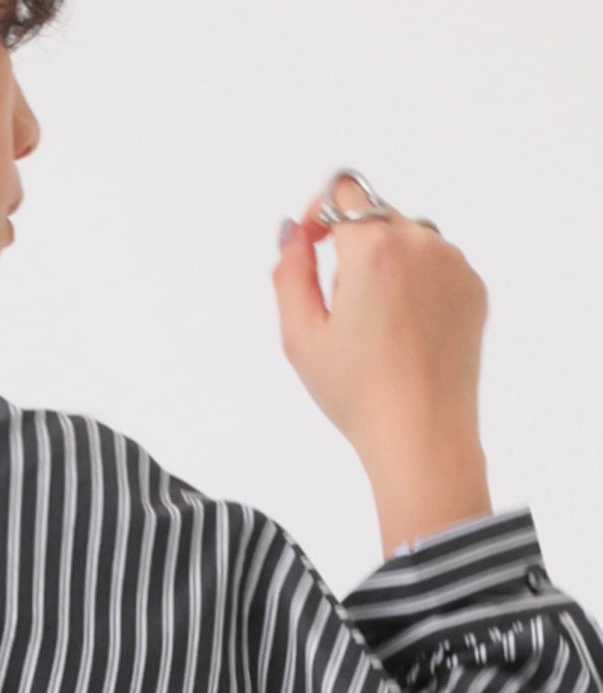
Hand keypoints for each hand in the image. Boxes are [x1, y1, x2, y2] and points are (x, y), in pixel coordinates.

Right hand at [272, 175, 489, 481]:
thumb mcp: (300, 336)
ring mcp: (454, 263)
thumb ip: (289, 273)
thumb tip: (293, 235)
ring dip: (386, 263)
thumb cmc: (359, 393)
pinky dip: (416, 284)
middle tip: (340, 306)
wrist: (421, 432)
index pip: (343, 191)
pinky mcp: (473, 287)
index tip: (311, 244)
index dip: (319, 213)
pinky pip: (437, 265)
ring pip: (409, 239)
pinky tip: (403, 332)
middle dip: (351, 247)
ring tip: (375, 324)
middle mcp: (421, 243)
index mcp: (374, 248)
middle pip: (376, 215)